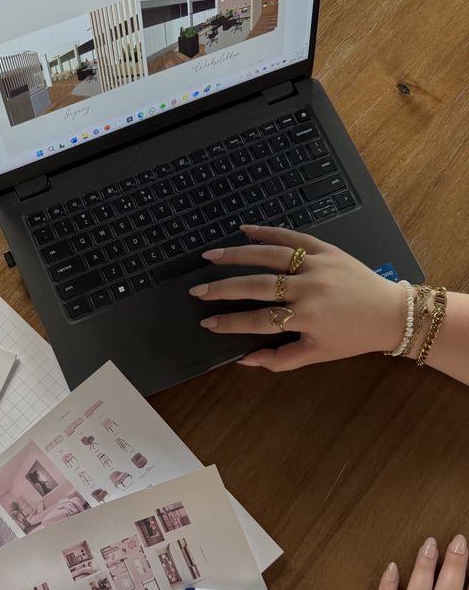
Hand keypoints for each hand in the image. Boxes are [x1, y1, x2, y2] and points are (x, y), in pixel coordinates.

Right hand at [190, 225, 408, 370]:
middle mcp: (310, 289)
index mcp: (308, 318)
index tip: (208, 322)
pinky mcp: (326, 249)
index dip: (230, 322)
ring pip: (270, 256)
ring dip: (237, 254)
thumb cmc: (353, 337)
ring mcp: (317, 265)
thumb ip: (279, 360)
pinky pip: (292, 237)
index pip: (258, 320)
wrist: (391, 312)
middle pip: (257, 286)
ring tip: (210, 256)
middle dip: (223, 289)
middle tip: (198, 290)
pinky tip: (244, 229)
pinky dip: (267, 231)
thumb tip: (245, 360)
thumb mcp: (317, 354)